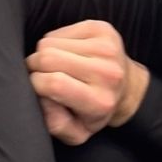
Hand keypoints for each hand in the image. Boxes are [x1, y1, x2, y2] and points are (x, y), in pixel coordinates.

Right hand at [25, 20, 149, 144]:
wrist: (126, 89)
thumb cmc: (93, 112)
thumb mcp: (74, 132)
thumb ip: (54, 124)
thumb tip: (42, 97)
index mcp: (100, 101)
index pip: (53, 83)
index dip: (35, 84)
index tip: (37, 89)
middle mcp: (107, 73)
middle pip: (47, 58)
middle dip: (35, 67)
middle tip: (42, 76)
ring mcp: (106, 47)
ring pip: (48, 42)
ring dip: (45, 54)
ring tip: (59, 67)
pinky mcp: (102, 29)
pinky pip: (58, 31)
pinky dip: (55, 43)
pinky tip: (67, 54)